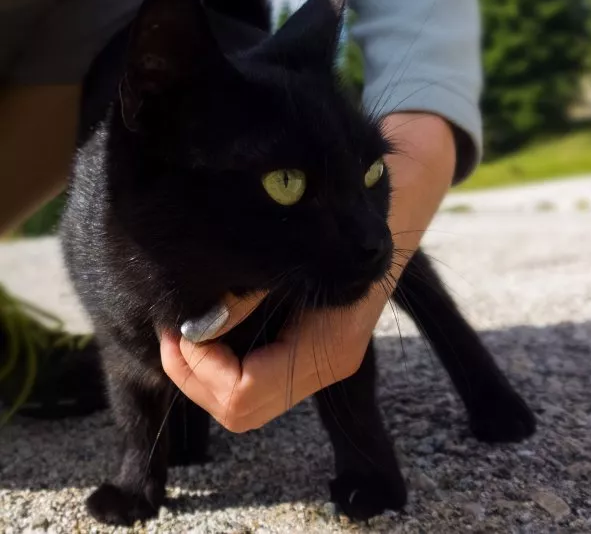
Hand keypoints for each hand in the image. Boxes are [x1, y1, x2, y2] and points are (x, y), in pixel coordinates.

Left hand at [160, 112, 455, 431]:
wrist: (393, 203)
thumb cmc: (345, 219)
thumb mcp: (292, 253)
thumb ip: (245, 297)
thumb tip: (194, 329)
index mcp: (327, 347)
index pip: (245, 391)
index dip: (202, 367)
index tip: (182, 327)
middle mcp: (326, 367)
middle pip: (240, 411)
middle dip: (194, 377)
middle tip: (172, 331)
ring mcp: (320, 364)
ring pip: (245, 403)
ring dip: (204, 374)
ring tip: (184, 330)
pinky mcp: (309, 351)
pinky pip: (255, 380)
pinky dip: (221, 365)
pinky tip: (208, 330)